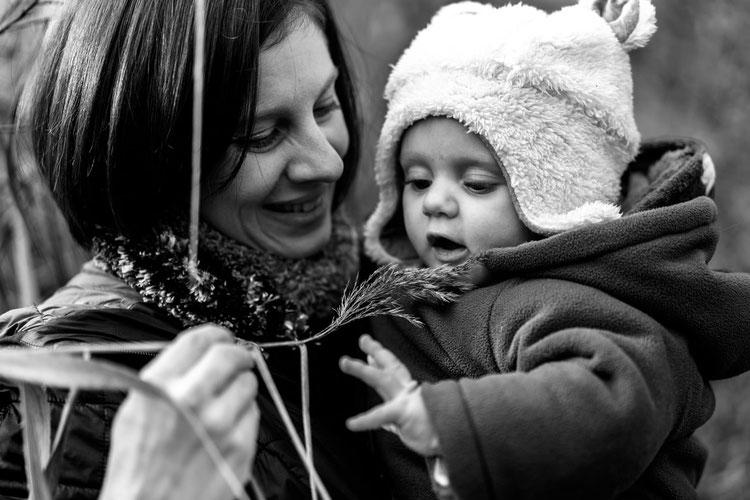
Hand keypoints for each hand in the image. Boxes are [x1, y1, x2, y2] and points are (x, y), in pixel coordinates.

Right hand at [100, 325, 259, 499]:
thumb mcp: (135, 410)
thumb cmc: (137, 468)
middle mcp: (190, 400)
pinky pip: (253, 415)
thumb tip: (198, 351)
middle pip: (231, 354)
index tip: (222, 338)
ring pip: (248, 383)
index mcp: (159, 386)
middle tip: (237, 360)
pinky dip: (244, 418)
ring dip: (241, 388)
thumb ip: (167, 376)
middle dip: (237, 354)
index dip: (215, 334)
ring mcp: (219, 424)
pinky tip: (225, 431)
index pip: (199, 339)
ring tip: (224, 405)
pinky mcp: (239, 447)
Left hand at [340, 335, 440, 456]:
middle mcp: (409, 393)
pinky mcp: (402, 413)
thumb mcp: (414, 426)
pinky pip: (379, 416)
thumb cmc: (439, 433)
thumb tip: (385, 425)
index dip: (382, 359)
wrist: (454, 438)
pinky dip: (364, 421)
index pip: (396, 372)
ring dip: (361, 369)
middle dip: (377, 351)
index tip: (369, 352)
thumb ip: (397, 424)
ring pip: (380, 379)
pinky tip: (350, 424)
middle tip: (363, 339)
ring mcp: (405, 400)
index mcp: (413, 394)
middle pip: (392, 366)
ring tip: (344, 362)